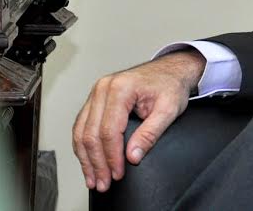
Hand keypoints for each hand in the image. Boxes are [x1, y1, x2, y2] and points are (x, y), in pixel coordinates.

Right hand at [72, 49, 204, 192]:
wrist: (171, 70)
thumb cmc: (171, 85)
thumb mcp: (169, 109)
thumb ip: (150, 133)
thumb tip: (132, 156)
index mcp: (120, 88)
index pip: (109, 130)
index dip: (111, 156)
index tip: (117, 173)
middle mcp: (103, 88)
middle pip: (91, 133)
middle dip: (96, 162)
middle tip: (103, 182)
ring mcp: (96, 93)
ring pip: (81, 131)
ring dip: (86, 158)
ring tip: (93, 178)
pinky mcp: (95, 100)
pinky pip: (82, 126)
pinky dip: (83, 147)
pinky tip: (88, 161)